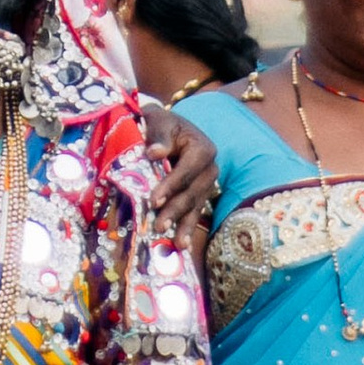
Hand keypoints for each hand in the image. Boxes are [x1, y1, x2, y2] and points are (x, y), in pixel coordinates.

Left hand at [140, 105, 213, 256]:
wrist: (164, 128)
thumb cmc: (159, 124)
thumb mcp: (158, 121)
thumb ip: (159, 135)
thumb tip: (155, 153)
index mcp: (203, 147)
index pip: (187, 169)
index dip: (172, 185)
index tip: (154, 200)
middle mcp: (210, 167)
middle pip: (193, 191)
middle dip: (175, 209)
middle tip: (158, 224)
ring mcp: (207, 183)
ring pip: (195, 205)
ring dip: (183, 224)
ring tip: (175, 243)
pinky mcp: (199, 194)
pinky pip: (193, 212)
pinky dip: (186, 227)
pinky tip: (180, 243)